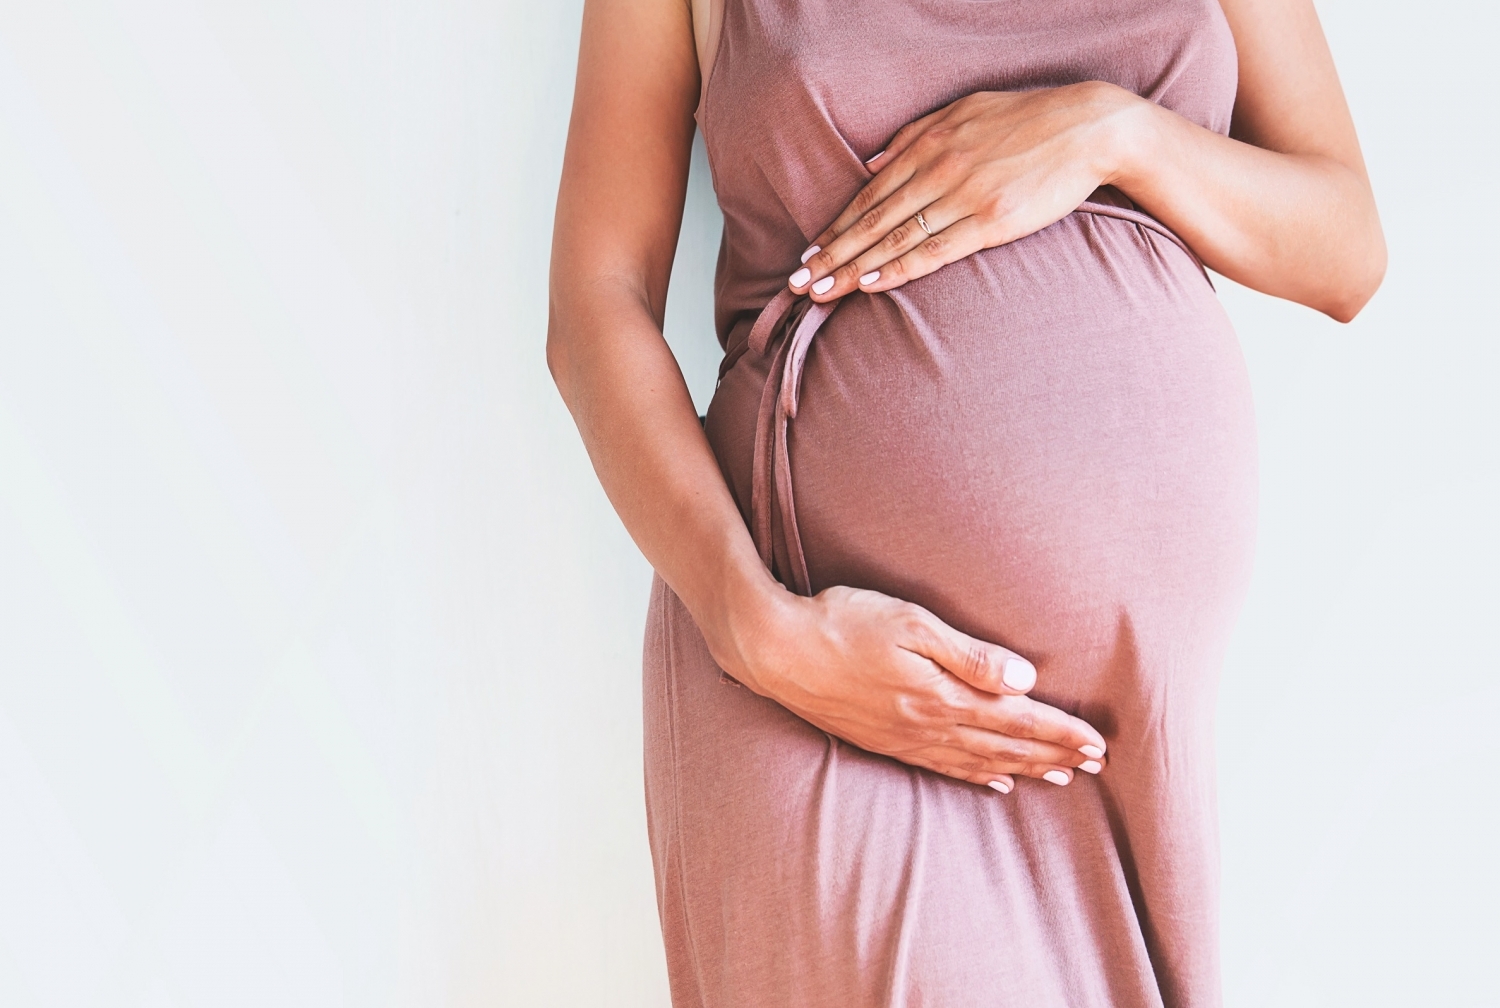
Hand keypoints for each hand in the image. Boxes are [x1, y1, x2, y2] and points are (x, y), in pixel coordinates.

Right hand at [723, 584, 1106, 791]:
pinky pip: (942, 767)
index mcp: (941, 694)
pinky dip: (975, 777)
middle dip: (1054, 754)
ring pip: (978, 761)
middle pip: (1004, 745)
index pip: (1016, 718)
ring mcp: (904, 737)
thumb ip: (969, 654)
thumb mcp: (910, 623)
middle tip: (1097, 766)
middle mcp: (927, 724)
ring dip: (1023, 768)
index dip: (1060, 731)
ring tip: (1060, 777)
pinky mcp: (883, 740)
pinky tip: (994, 781)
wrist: (775, 649)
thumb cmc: (842, 622)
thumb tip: (1023, 679)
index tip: (1098, 743)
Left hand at [786, 81, 1143, 300]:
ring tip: (822, 291)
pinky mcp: (991, 221)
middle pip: (872, 221)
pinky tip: (871, 284)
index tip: (809, 251)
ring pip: (895, 239)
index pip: (870, 195)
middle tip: (798, 282)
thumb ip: (914, 136)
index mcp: (929, 144)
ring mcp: (963, 197)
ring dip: (853, 268)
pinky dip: (900, 269)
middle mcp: (938, 170)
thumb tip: (872, 166)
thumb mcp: (965, 110)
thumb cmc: (1029, 119)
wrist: (1090, 127)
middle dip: (831, 255)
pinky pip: (935, 250)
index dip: (836, 227)